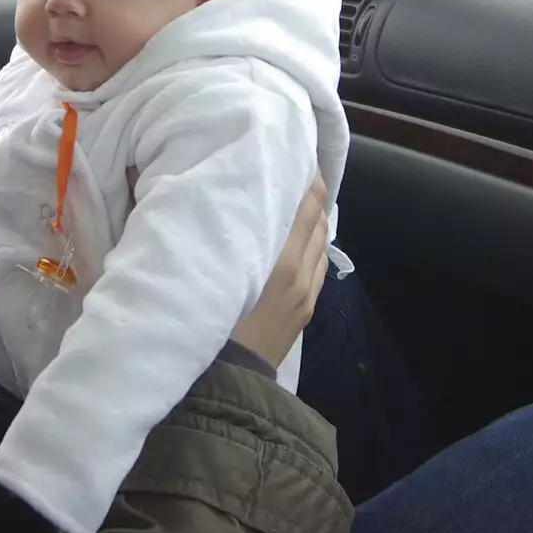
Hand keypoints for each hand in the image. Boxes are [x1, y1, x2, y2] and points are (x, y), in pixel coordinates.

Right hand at [229, 172, 329, 367]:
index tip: (298, 153)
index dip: (307, 178)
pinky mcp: (306, 309)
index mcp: (281, 261)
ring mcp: (306, 292)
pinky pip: (318, 265)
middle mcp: (301, 272)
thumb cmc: (211, 321)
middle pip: (317, 220)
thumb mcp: (216, 271)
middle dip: (311, 193)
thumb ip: (223, 235)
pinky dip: (314, 244)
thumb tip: (222, 201)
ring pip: (321, 242)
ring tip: (300, 199)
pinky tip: (304, 239)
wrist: (229, 379)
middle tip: (296, 169)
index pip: (306, 206)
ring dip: (314, 219)